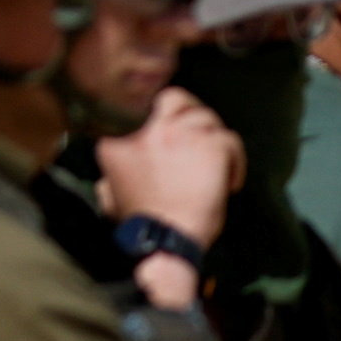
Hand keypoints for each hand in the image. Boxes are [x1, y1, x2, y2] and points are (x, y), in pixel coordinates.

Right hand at [98, 83, 244, 245]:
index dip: (162, 118)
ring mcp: (179, 133)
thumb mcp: (110, 194)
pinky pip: (229, 140)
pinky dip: (235, 162)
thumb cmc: (143, 223)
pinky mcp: (209, 145)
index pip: (143, 108)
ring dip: (215, 142)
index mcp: (117, 138)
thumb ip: (109, 178)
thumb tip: (105, 183)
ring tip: (216, 169)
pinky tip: (228, 182)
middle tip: (200, 136)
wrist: (164, 241)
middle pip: (175, 99)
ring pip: (207, 118)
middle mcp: (147, 128)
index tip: (172, 132)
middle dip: (191, 112)